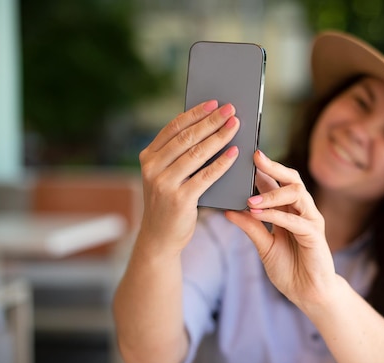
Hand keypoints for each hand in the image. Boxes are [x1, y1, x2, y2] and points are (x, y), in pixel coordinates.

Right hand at [138, 100, 239, 252]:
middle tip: (231, 110)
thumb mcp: (165, 175)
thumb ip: (179, 155)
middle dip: (211, 121)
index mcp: (148, 157)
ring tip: (235, 126)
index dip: (195, 113)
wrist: (160, 237)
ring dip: (219, 137)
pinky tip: (234, 152)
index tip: (214, 103)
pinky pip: (206, 176)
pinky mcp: (179, 200)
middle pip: (187, 138)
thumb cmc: (169, 201)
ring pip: (197, 154)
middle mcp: (152, 168)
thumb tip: (210, 127)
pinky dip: (222, 163)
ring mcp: (164, 184)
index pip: (173, 128)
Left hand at [225, 151, 337, 306]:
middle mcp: (301, 210)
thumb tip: (228, 210)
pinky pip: (296, 220)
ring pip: (296, 193)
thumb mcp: (263, 245)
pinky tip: (258, 214)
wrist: (308, 293)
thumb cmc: (289, 268)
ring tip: (250, 199)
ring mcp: (310, 220)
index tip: (243, 157)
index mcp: (289, 210)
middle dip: (273, 167)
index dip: (262, 169)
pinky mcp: (315, 235)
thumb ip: (250, 226)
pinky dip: (276, 215)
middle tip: (254, 158)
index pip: (276, 182)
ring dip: (272, 194)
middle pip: (291, 179)